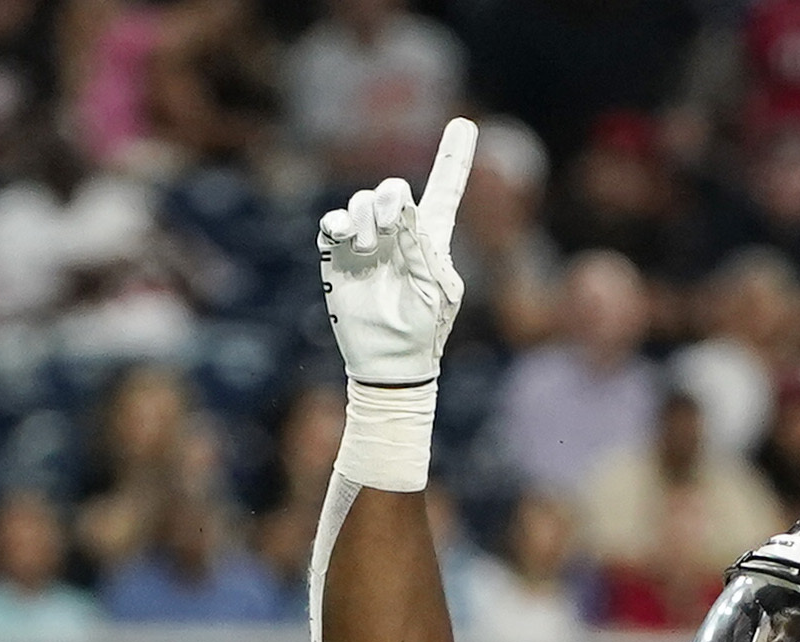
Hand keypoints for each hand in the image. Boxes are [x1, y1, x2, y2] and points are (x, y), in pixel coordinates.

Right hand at [317, 117, 472, 389]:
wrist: (391, 359)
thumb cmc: (422, 329)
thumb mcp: (434, 288)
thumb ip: (420, 245)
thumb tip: (401, 206)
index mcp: (432, 240)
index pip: (444, 191)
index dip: (454, 157)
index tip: (464, 124)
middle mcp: (399, 234)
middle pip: (393, 191)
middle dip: (392, 199)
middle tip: (390, 223)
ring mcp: (368, 242)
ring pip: (362, 203)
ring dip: (367, 219)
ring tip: (371, 249)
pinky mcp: (340, 254)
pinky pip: (334, 223)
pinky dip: (339, 223)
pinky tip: (347, 237)